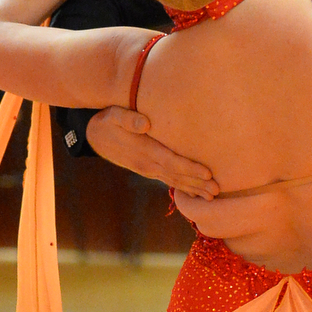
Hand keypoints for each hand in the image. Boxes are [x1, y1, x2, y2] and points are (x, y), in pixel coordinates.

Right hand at [85, 106, 218, 198]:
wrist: (94, 136)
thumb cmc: (107, 121)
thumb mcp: (113, 115)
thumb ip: (129, 119)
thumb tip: (145, 125)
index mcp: (144, 150)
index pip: (171, 161)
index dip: (189, 168)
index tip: (207, 173)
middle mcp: (148, 164)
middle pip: (177, 175)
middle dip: (198, 184)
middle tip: (217, 191)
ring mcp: (148, 169)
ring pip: (174, 180)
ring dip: (193, 189)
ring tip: (212, 196)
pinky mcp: (148, 170)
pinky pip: (168, 180)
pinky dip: (183, 187)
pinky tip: (195, 192)